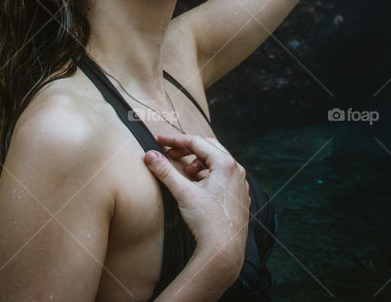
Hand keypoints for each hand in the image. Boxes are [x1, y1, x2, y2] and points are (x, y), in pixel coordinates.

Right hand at [143, 133, 250, 272]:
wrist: (224, 251)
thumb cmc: (206, 221)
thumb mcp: (183, 192)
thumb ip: (165, 171)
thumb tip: (149, 155)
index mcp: (225, 164)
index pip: (196, 142)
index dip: (175, 140)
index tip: (159, 140)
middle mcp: (237, 170)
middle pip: (209, 148)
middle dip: (187, 149)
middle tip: (169, 154)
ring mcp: (241, 184)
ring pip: (217, 163)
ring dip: (198, 163)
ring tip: (184, 173)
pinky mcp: (240, 196)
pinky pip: (224, 177)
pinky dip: (208, 175)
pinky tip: (198, 186)